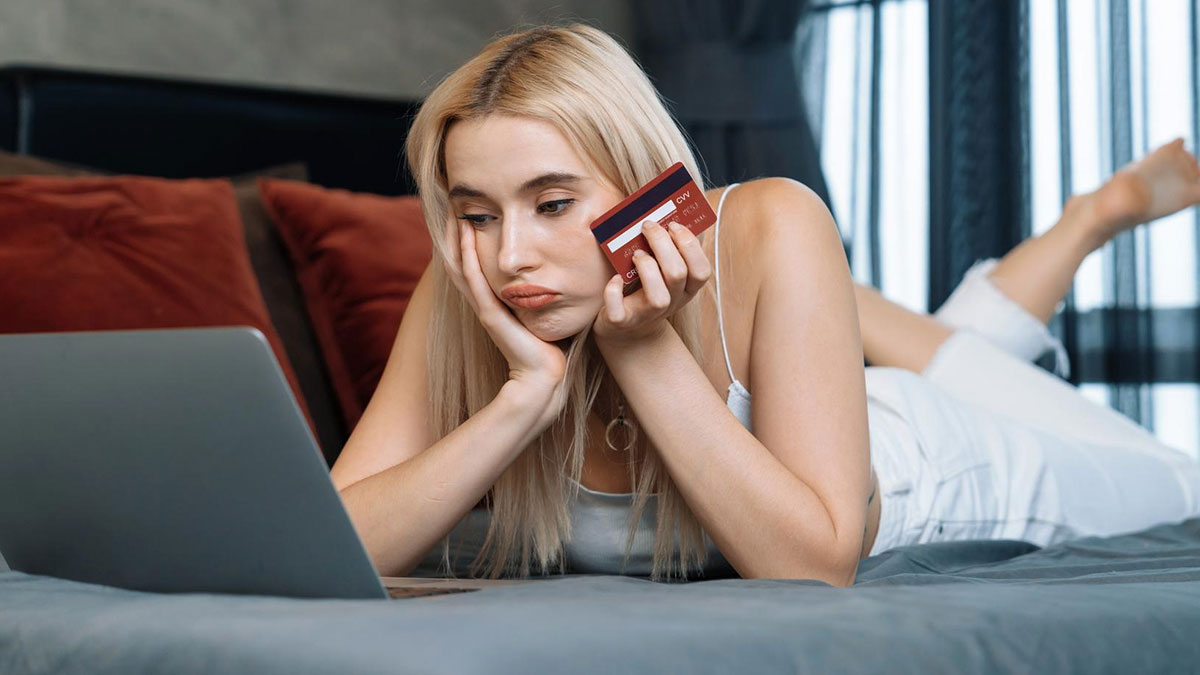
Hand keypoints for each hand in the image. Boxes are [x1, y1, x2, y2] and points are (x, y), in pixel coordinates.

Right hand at [441, 216, 568, 398]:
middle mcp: (484, 301)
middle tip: (454, 204)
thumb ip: (545, 290)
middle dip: (456, 233)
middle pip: (459, 261)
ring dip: (457, 238)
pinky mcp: (491, 315)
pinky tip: (468, 236)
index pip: (473, 263)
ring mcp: (485, 308)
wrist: (544, 377)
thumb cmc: (550, 346)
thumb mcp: (544, 310)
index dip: (467, 239)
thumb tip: (562, 268)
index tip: (469, 211)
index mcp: (494, 300)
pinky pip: (475, 281)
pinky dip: (469, 257)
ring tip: (457, 213)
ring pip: (461, 266)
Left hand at [592, 219, 712, 344]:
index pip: (702, 271)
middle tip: (647, 226)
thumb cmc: (644, 289)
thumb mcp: (662, 272)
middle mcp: (672, 303)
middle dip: (663, 244)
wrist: (625, 327)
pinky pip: (619, 311)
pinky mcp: (621, 322)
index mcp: (686, 289)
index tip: (673, 224)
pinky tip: (615, 278)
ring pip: (658, 296)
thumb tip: (661, 213)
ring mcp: (647, 315)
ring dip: (646, 268)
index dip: (690, 245)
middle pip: (678, 274)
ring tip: (636, 254)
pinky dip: (614, 291)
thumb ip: (666, 250)